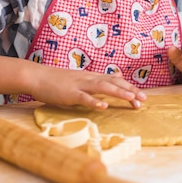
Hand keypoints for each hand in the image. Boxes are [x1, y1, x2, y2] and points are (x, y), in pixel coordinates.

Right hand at [28, 66, 146, 109]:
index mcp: (92, 77)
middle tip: (144, 99)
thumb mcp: (81, 78)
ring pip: (102, 88)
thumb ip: (97, 80)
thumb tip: (115, 78)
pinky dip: (94, 102)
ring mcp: (79, 85)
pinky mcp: (69, 93)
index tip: (142, 97)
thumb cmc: (57, 81)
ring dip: (117, 93)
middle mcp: (89, 79)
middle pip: (113, 83)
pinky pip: (83, 98)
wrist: (37, 76)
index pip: (115, 81)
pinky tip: (103, 106)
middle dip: (129, 90)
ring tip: (131, 98)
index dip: (129, 88)